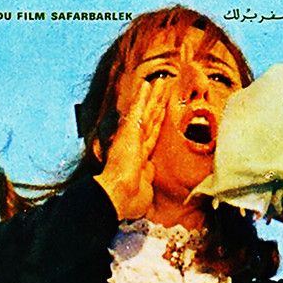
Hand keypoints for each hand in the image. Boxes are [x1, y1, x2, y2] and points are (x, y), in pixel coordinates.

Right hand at [94, 80, 167, 219]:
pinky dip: (142, 97)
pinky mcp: (128, 132)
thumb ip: (148, 178)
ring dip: (153, 97)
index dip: (157, 124)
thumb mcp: (145, 190)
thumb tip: (150, 172)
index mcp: (139, 159)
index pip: (150, 137)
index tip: (162, 113)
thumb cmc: (129, 200)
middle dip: (157, 105)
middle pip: (150, 121)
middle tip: (164, 91)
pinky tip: (148, 85)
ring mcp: (131, 137)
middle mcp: (134, 145)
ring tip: (161, 82)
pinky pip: (137, 110)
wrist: (118, 196)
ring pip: (146, 112)